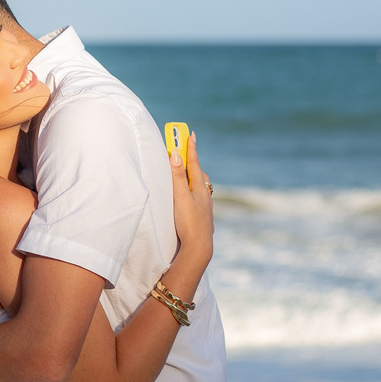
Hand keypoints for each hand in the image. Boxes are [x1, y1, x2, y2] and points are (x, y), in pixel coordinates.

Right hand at [169, 133, 213, 264]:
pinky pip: (199, 197)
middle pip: (199, 173)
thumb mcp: (179, 197)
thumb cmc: (188, 222)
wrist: (199, 248)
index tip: (190, 133)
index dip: (190, 148)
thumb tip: (175, 155)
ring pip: (201, 186)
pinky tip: (190, 198)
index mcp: (199, 188)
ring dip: (193, 176)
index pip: (194, 162)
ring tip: (187, 172)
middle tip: (186, 150)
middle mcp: (205, 195)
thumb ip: (177, 176)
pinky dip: (194, 190)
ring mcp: (205, 206)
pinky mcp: (203, 216)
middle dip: (192, 161)